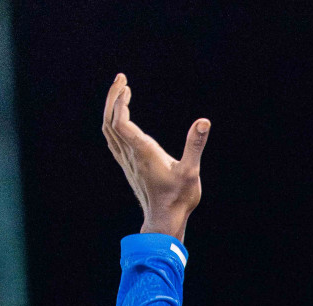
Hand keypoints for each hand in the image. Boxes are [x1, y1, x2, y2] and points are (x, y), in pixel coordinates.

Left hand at [101, 73, 209, 242]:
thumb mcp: (191, 172)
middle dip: (113, 98)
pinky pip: (113, 139)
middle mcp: (130, 155)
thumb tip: (203, 122)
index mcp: (143, 153)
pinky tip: (120, 117)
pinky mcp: (128, 165)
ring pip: (109, 130)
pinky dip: (113, 121)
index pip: (121, 123)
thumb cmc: (179, 198)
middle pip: (110, 121)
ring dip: (111, 108)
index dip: (120, 103)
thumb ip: (195, 146)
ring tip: (122, 91)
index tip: (127, 86)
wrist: (165, 220)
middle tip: (121, 79)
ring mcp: (127, 161)